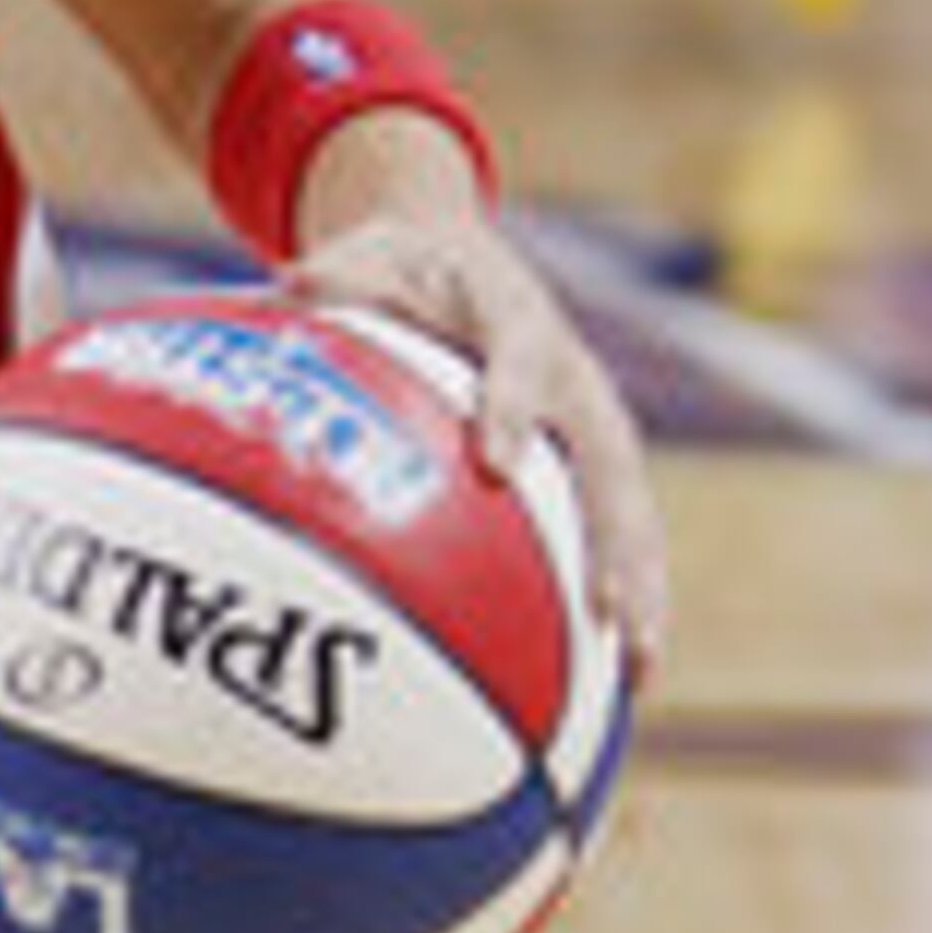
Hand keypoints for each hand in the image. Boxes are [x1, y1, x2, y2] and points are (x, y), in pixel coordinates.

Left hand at [287, 200, 670, 664]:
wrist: (462, 258)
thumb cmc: (405, 263)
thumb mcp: (369, 252)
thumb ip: (341, 277)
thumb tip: (291, 284)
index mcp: (516, 315)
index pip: (522, 355)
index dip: (515, 406)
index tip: (497, 462)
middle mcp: (573, 375)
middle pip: (609, 460)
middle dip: (615, 539)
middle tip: (609, 610)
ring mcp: (592, 424)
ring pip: (628, 512)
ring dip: (638, 588)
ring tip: (640, 671)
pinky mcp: (592, 463)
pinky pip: (614, 534)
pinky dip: (622, 600)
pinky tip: (621, 679)